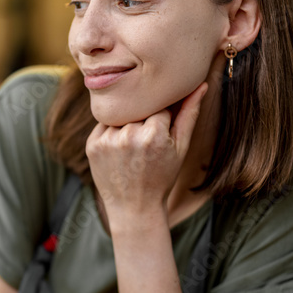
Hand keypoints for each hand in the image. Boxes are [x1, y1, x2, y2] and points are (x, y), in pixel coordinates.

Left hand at [85, 82, 207, 225]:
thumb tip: (201, 84)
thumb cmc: (162, 178)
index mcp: (154, 134)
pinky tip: (119, 150)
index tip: (161, 135)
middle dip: (144, 120)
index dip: (162, 120)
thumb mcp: (181, 148)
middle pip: (139, 109)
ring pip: (121, 115)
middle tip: (145, 144)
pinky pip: (104, 124)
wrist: (133, 207)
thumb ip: (189, 114)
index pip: (159, 106)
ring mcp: (107, 140)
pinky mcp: (92, 144)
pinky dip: (112, 131)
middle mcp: (128, 135)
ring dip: (127, 124)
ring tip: (133, 149)